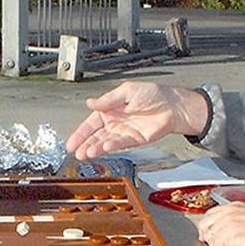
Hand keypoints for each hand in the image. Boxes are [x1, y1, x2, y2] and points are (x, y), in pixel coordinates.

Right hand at [66, 81, 208, 159]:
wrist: (173, 105)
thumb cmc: (153, 94)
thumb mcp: (127, 91)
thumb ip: (108, 100)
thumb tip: (90, 102)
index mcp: (110, 110)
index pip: (91, 123)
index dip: (81, 133)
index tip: (72, 143)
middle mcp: (115, 123)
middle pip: (96, 136)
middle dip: (85, 144)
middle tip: (76, 153)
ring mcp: (124, 132)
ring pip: (106, 142)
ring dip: (96, 148)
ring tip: (86, 154)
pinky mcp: (135, 140)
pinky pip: (121, 144)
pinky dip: (112, 146)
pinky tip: (104, 148)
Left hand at [198, 202, 244, 245]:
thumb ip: (234, 220)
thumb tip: (225, 231)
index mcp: (232, 207)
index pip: (211, 213)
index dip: (208, 225)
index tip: (208, 234)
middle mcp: (227, 212)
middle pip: (205, 223)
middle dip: (207, 235)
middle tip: (215, 244)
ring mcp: (225, 222)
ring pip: (210, 236)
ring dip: (219, 244)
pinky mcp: (226, 234)